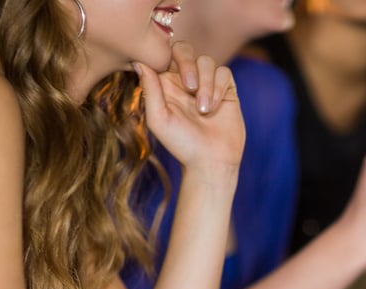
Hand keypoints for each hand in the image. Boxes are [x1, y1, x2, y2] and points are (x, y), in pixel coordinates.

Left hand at [134, 41, 243, 173]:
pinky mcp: (226, 90)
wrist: (211, 162)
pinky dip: (218, 89)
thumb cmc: (181, 144)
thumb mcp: (158, 119)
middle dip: (188, 64)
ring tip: (203, 110)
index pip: (163, 55)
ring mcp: (207, 84)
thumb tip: (138, 61)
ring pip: (207, 61)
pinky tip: (215, 108)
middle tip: (189, 88)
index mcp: (166, 84)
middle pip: (184, 49)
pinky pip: (224, 73)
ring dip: (206, 84)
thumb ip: (150, 89)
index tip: (168, 76)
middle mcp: (185, 80)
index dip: (166, 57)